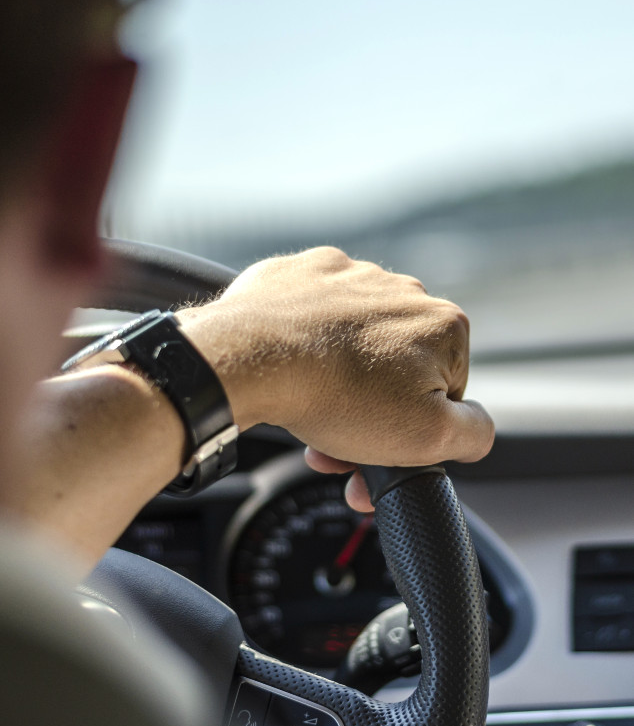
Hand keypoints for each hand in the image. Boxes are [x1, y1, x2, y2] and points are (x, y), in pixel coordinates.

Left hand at [179, 247, 493, 469]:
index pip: (444, 392)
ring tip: (309, 409)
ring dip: (338, 383)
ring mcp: (347, 275)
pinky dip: (306, 345)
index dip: (410, 430)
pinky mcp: (301, 274)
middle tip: (335, 446)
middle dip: (369, 414)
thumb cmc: (337, 395)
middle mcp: (401, 289)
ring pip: (353, 345)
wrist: (250, 358)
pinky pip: (313, 318)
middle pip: (395, 368)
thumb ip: (473, 432)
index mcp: (444, 324)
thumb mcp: (428, 436)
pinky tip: (292, 368)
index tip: (375, 452)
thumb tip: (475, 424)